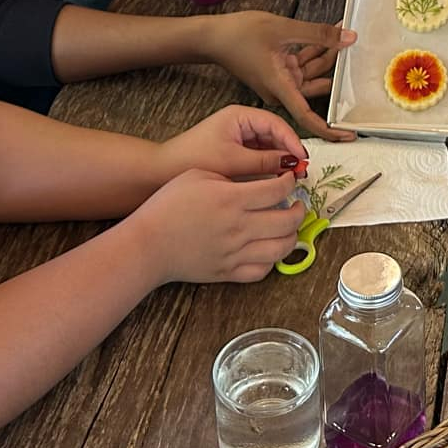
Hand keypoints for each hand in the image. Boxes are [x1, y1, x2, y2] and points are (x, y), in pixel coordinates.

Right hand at [129, 169, 306, 283]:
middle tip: (297, 203)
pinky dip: (272, 260)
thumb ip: (230, 177)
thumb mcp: (198, 175)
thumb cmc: (167, 206)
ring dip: (292, 236)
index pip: (277, 190)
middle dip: (299, 209)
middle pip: (287, 220)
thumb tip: (254, 182)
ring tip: (289, 227)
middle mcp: (239, 227)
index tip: (289, 179)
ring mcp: (235, 253)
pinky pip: (262, 271)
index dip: (289, 182)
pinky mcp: (228, 272)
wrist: (148, 244)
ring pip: (281, 248)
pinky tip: (269, 249)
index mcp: (232, 199)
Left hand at [158, 102, 310, 179]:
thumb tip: (292, 164)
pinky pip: (258, 156)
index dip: (292, 140)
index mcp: (238, 116)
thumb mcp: (234, 161)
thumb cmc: (192, 159)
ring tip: (290, 177)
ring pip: (267, 147)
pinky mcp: (234, 152)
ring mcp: (237, 137)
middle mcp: (240, 123)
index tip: (302, 157)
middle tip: (301, 170)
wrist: (162, 172)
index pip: (275, 123)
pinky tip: (275, 180)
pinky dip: (268, 167)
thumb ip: (265, 162)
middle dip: (288, 151)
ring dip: (279, 160)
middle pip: (274, 134)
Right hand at [201, 13, 356, 140]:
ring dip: (325, 54)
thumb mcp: (283, 29)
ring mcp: (279, 81)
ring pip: (310, 73)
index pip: (307, 116)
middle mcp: (280, 89)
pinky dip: (313, 51)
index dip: (329, 129)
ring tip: (343, 34)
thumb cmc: (238, 35)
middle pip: (315, 87)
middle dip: (335, 69)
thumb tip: (348, 38)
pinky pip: (301, 65)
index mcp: (279, 87)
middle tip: (355, 49)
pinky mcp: (277, 72)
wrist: (212, 36)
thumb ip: (318, 34)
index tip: (349, 135)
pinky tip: (328, 35)